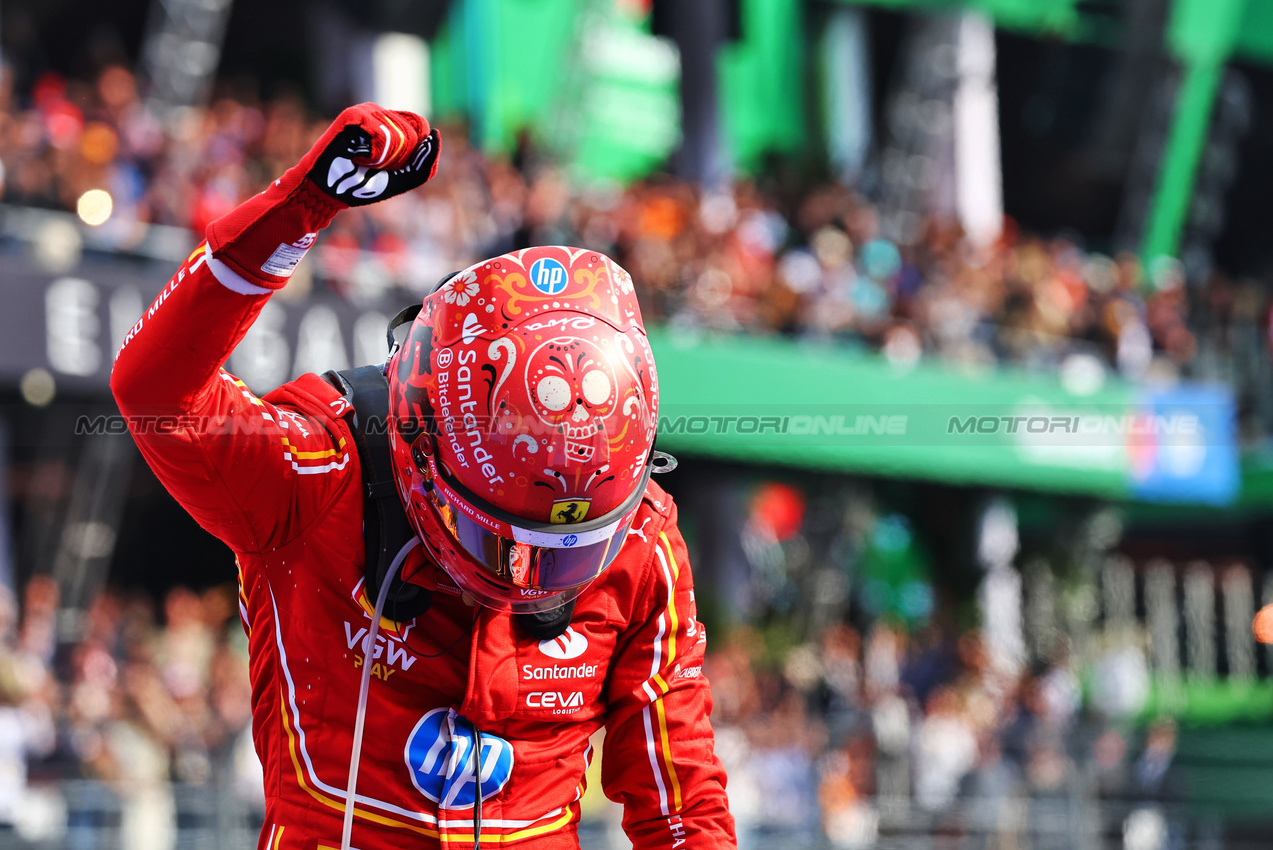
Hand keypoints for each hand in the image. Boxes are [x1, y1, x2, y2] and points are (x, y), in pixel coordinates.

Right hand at [206, 103, 440, 287]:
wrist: (327, 192)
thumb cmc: (361, 184)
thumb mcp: (402, 178)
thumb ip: (424, 163)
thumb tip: (436, 134)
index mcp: (392, 123)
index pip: (422, 128)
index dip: (414, 153)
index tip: (389, 166)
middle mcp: (380, 112)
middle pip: (414, 133)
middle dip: (398, 159)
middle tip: (373, 165)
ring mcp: (366, 110)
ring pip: (400, 135)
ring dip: (384, 159)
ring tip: (362, 161)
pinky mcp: (354, 114)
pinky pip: (382, 135)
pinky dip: (374, 155)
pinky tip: (357, 156)